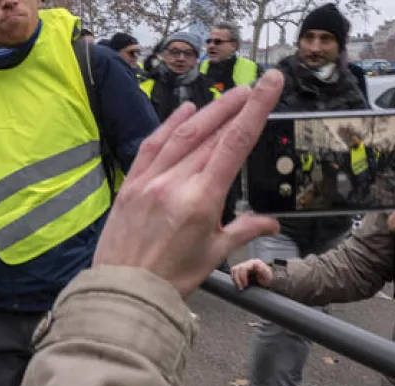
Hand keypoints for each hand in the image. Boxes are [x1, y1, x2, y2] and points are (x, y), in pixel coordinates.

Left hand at [92, 71, 282, 295]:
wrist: (125, 291)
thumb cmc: (170, 278)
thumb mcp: (214, 254)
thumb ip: (243, 230)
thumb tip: (270, 223)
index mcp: (201, 200)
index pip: (234, 143)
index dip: (256, 109)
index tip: (269, 84)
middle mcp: (175, 183)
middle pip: (210, 133)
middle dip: (235, 106)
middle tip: (254, 87)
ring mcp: (149, 181)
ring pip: (182, 134)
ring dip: (208, 111)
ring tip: (229, 95)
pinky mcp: (130, 185)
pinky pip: (151, 146)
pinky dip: (168, 124)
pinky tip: (184, 110)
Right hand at [230, 259, 273, 289]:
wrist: (269, 279)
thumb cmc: (269, 278)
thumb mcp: (268, 275)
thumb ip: (263, 270)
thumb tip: (257, 265)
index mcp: (254, 263)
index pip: (242, 268)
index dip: (242, 277)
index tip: (245, 285)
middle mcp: (248, 263)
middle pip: (236, 269)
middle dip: (237, 280)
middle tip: (241, 288)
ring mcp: (244, 265)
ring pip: (233, 270)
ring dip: (235, 280)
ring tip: (239, 287)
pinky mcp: (241, 269)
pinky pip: (234, 273)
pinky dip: (234, 279)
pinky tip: (239, 284)